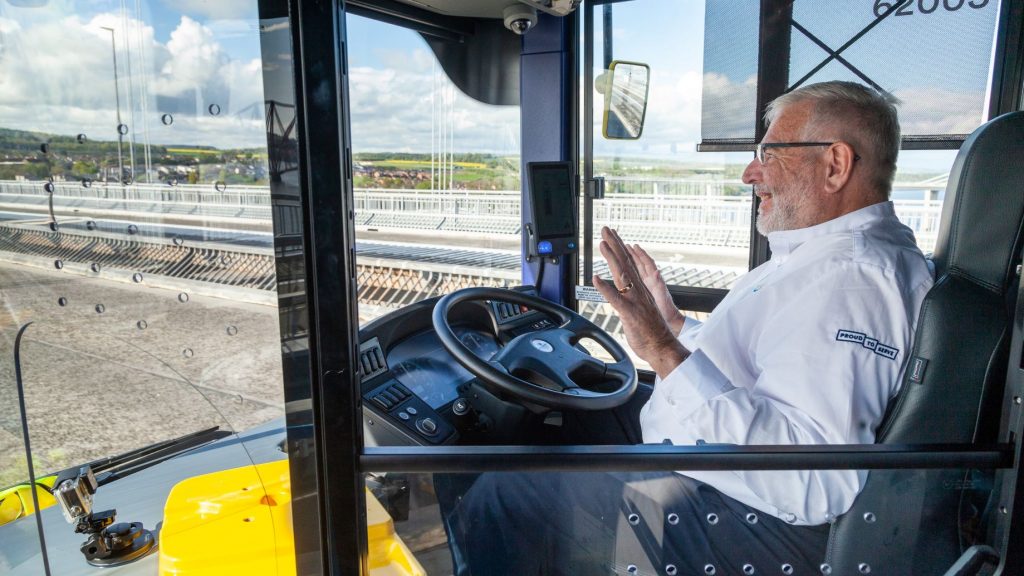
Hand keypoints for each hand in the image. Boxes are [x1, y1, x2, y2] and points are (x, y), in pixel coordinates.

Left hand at [593, 227, 687, 378]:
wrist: (664, 348)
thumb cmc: (650, 334)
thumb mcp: (634, 314)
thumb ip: (626, 303)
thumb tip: (618, 300)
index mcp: (639, 290)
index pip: (628, 265)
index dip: (619, 249)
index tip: (611, 236)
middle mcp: (638, 291)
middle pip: (625, 263)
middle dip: (614, 244)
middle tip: (605, 228)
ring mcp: (635, 301)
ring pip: (622, 275)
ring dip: (611, 258)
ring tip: (602, 243)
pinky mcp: (631, 313)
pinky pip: (616, 298)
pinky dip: (605, 288)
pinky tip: (596, 278)